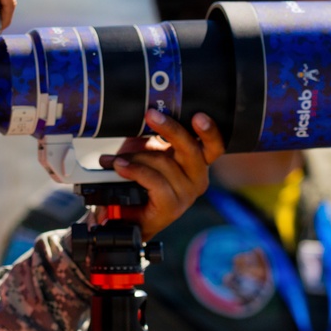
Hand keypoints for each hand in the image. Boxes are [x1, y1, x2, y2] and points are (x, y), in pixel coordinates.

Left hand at [96, 111, 223, 239]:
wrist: (124, 217)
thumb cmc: (137, 182)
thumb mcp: (145, 151)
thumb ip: (151, 135)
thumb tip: (144, 114)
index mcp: (197, 162)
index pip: (213, 146)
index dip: (209, 131)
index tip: (198, 116)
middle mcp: (197, 178)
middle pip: (191, 149)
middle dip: (170, 129)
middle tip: (151, 115)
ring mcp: (186, 195)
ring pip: (164, 163)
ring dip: (136, 157)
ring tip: (117, 159)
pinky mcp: (172, 207)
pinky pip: (155, 181)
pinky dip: (134, 171)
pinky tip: (120, 167)